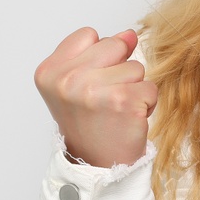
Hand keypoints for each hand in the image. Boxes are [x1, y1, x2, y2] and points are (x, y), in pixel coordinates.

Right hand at [35, 27, 157, 168]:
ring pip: (135, 67)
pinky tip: (129, 119)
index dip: (98, 58)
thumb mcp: (78, 83)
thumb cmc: (88, 123)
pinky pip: (150, 87)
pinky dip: (147, 104)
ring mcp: (94, 90)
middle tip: (105, 99)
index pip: (89, 35)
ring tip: (116, 110)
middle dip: (118, 69)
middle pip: (115, 45)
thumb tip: (129, 34)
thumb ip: (100, 51)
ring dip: (134, 88)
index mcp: (50, 72)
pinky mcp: (123, 102)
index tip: (89, 84)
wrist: (96, 165)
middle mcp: (67, 80)